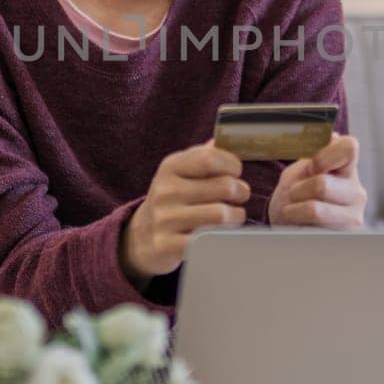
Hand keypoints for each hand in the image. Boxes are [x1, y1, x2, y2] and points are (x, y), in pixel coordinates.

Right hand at [121, 139, 250, 282]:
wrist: (142, 237)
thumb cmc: (173, 199)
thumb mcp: (181, 172)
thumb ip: (205, 155)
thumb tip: (228, 137)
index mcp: (170, 167)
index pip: (211, 158)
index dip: (233, 165)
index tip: (236, 172)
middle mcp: (165, 191)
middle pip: (224, 186)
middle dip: (241, 191)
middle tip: (239, 196)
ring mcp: (165, 219)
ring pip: (221, 214)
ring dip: (236, 216)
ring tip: (232, 215)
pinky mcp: (169, 246)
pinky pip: (210, 240)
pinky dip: (224, 237)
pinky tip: (221, 234)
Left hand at [268, 131, 366, 229]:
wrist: (289, 227)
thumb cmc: (296, 195)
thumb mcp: (300, 171)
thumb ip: (313, 154)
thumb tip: (332, 136)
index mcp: (347, 168)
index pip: (349, 147)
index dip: (324, 155)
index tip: (311, 167)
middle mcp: (356, 192)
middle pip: (321, 184)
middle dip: (297, 190)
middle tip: (293, 195)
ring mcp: (353, 218)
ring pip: (315, 210)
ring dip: (293, 210)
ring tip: (292, 211)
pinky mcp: (343, 239)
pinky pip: (311, 230)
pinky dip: (296, 227)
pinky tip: (299, 226)